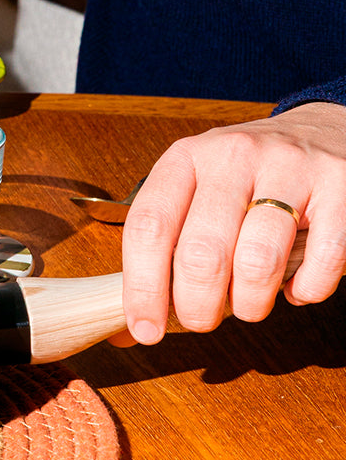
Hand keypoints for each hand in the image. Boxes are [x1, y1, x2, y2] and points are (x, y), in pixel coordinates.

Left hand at [119, 102, 345, 343]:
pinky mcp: (338, 188)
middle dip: (197, 305)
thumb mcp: (200, 185)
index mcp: (188, 157)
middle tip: (202, 321)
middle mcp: (233, 156)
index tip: (147, 329)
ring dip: (250, 303)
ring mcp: (288, 169)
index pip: (150, 225)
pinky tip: (297, 287)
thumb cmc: (249, 174)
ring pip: (258, 260)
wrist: (321, 130)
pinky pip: (321, 260)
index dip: (144, 285)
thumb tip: (135, 322)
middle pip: (202, 250)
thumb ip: (170, 240)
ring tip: (250, 306)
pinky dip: (307, 290)